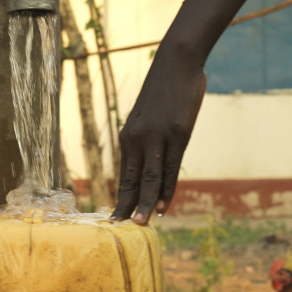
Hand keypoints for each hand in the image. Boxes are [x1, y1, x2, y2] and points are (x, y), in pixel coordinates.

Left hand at [111, 53, 206, 223]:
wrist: (176, 61)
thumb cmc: (165, 89)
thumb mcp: (150, 116)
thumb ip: (147, 138)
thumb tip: (149, 159)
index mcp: (129, 136)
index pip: (124, 174)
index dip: (121, 197)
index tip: (115, 216)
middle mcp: (138, 139)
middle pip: (131, 180)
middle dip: (126, 206)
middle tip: (119, 229)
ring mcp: (157, 137)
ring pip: (149, 179)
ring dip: (144, 204)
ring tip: (140, 225)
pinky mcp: (177, 134)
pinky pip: (170, 168)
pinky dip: (166, 190)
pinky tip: (162, 206)